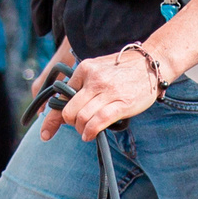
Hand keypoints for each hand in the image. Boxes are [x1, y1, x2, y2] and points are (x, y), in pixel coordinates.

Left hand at [43, 47, 161, 141]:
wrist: (152, 63)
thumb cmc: (124, 69)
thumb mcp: (98, 68)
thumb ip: (83, 82)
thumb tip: (66, 105)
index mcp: (85, 69)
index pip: (61, 96)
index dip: (51, 118)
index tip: (45, 133)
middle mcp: (94, 79)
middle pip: (69, 111)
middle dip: (71, 123)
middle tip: (78, 125)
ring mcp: (107, 92)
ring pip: (82, 118)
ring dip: (81, 129)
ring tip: (86, 131)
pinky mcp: (121, 104)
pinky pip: (98, 121)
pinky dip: (90, 132)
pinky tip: (90, 135)